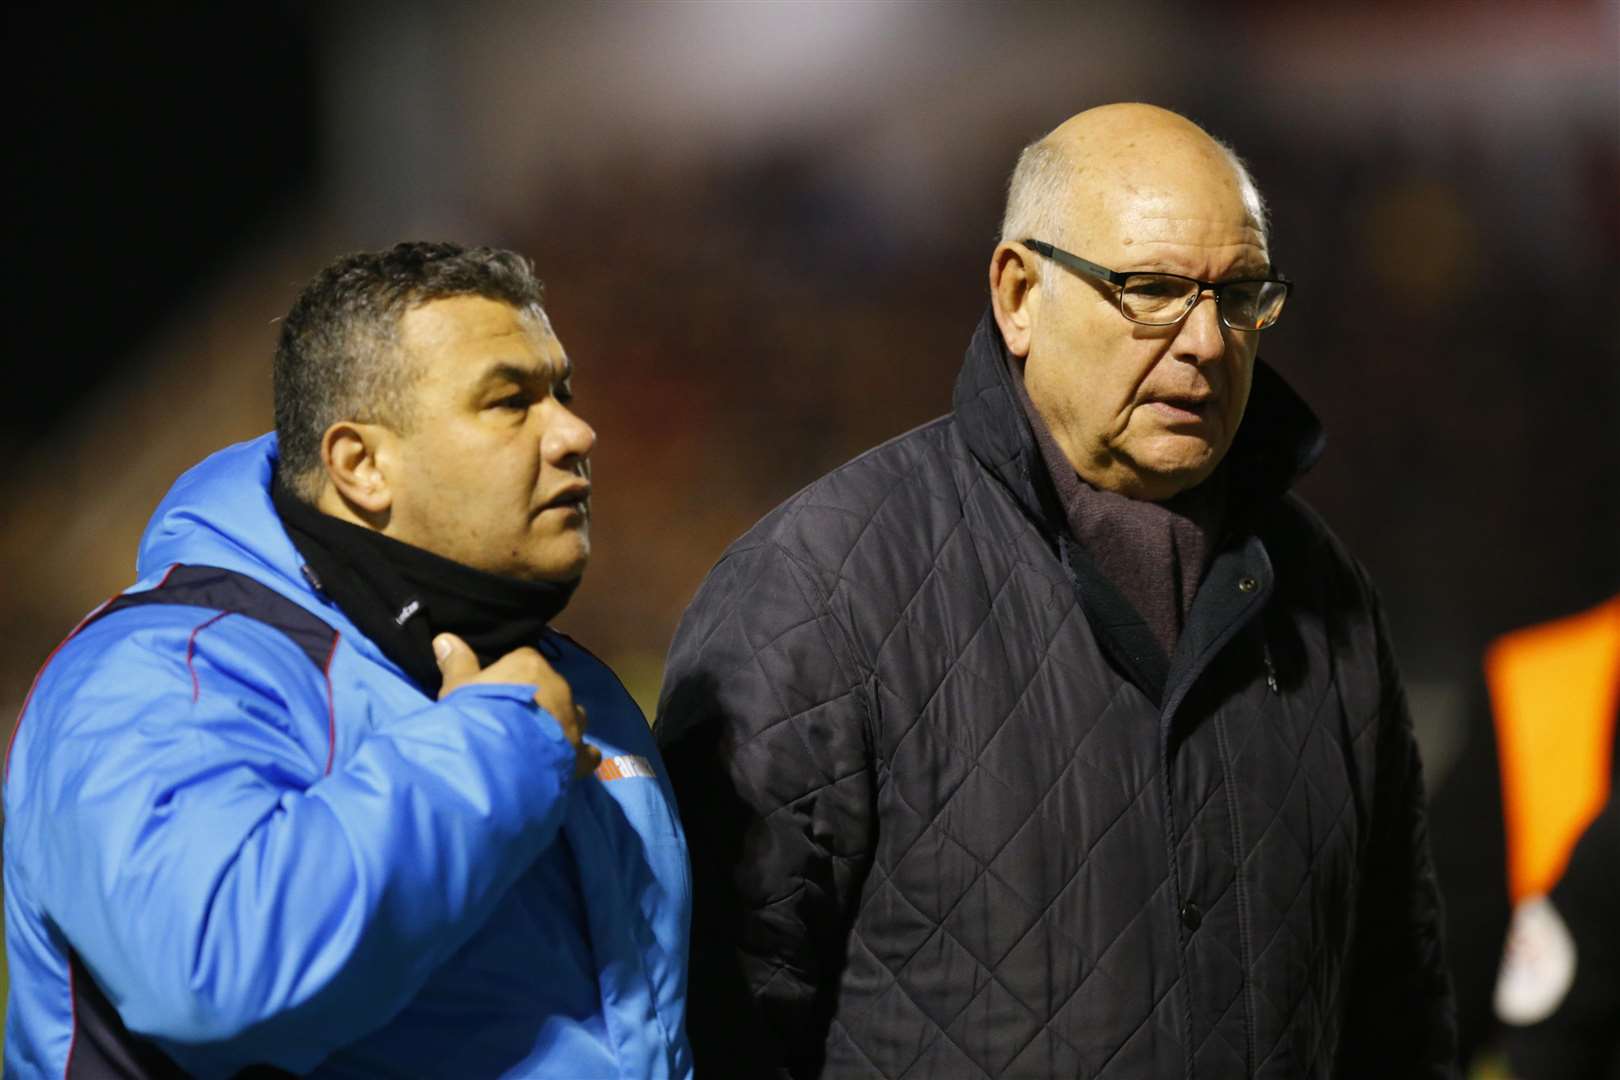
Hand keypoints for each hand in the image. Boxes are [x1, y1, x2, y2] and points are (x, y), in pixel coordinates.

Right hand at [434, 633, 600, 777]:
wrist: (498, 760)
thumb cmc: (475, 716)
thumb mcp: (457, 688)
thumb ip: (456, 663)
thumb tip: (444, 637)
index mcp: (530, 666)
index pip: (525, 661)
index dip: (512, 677)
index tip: (498, 695)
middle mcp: (559, 688)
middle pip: (551, 688)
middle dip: (538, 702)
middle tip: (515, 723)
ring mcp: (572, 720)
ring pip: (573, 716)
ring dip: (560, 725)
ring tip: (539, 744)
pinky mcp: (579, 752)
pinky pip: (588, 752)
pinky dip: (580, 756)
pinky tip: (569, 764)